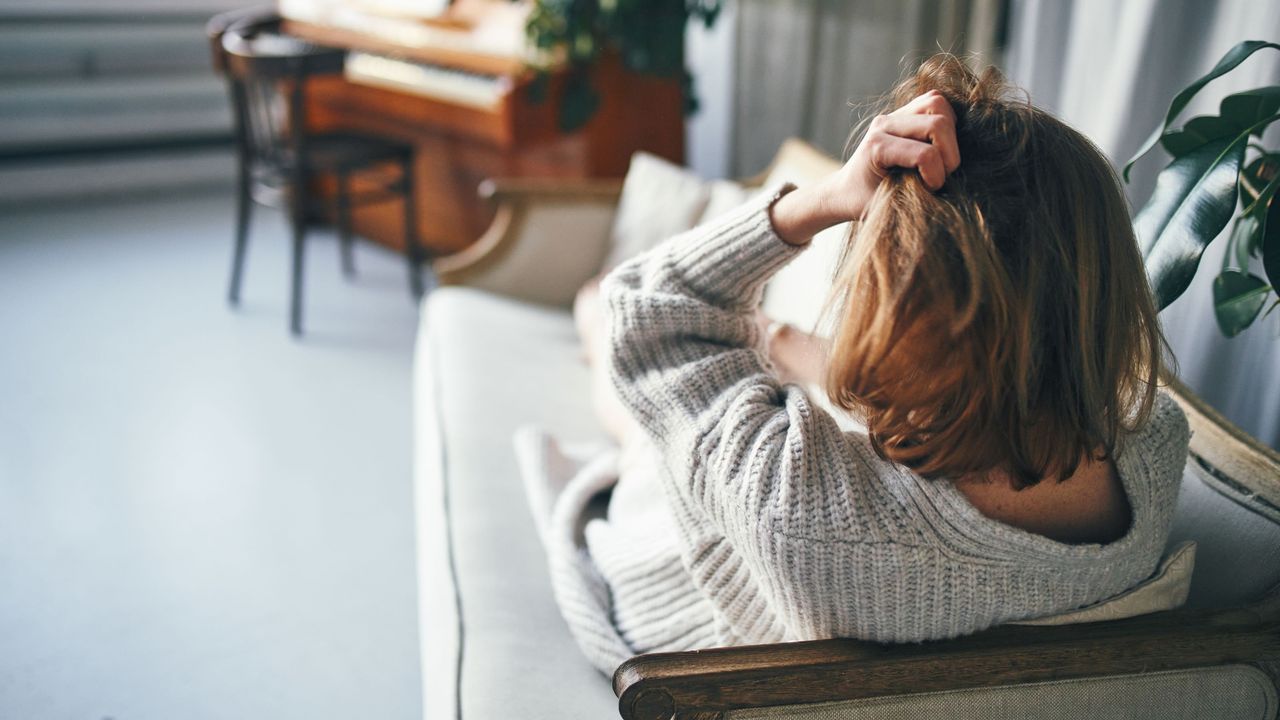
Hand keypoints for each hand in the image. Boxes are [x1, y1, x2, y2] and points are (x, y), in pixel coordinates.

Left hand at [769, 90, 960, 244]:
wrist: (846, 190)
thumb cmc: (864, 201)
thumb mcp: (885, 207)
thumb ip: (913, 198)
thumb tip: (946, 193)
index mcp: (876, 146)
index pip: (925, 154)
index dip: (937, 176)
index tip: (930, 190)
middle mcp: (884, 124)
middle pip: (937, 124)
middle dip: (949, 155)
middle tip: (941, 176)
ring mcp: (893, 114)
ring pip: (938, 104)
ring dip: (950, 134)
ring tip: (943, 159)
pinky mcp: (904, 111)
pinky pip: (935, 101)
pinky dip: (947, 121)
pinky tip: (941, 145)